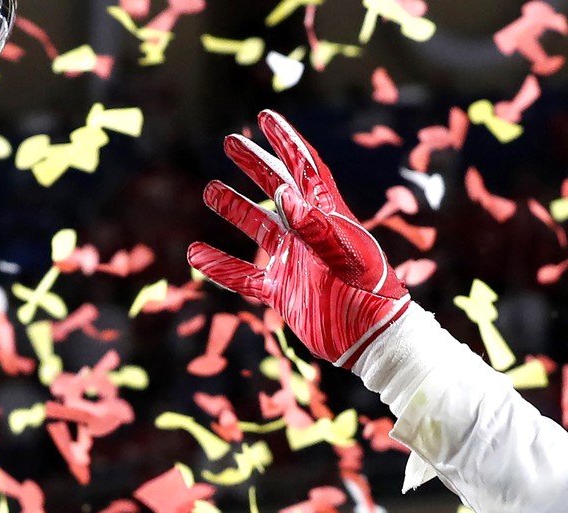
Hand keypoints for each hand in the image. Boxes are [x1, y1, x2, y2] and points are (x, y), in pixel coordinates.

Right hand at [189, 110, 408, 366]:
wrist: (372, 341)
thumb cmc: (370, 297)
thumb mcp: (347, 259)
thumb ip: (317, 227)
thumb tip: (284, 195)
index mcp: (329, 217)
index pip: (304, 170)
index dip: (285, 141)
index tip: (265, 117)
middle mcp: (309, 235)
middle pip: (278, 190)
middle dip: (255, 165)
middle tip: (231, 141)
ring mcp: (295, 263)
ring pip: (259, 229)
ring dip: (236, 209)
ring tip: (210, 190)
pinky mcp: (283, 292)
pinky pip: (245, 277)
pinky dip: (220, 267)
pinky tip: (196, 254)